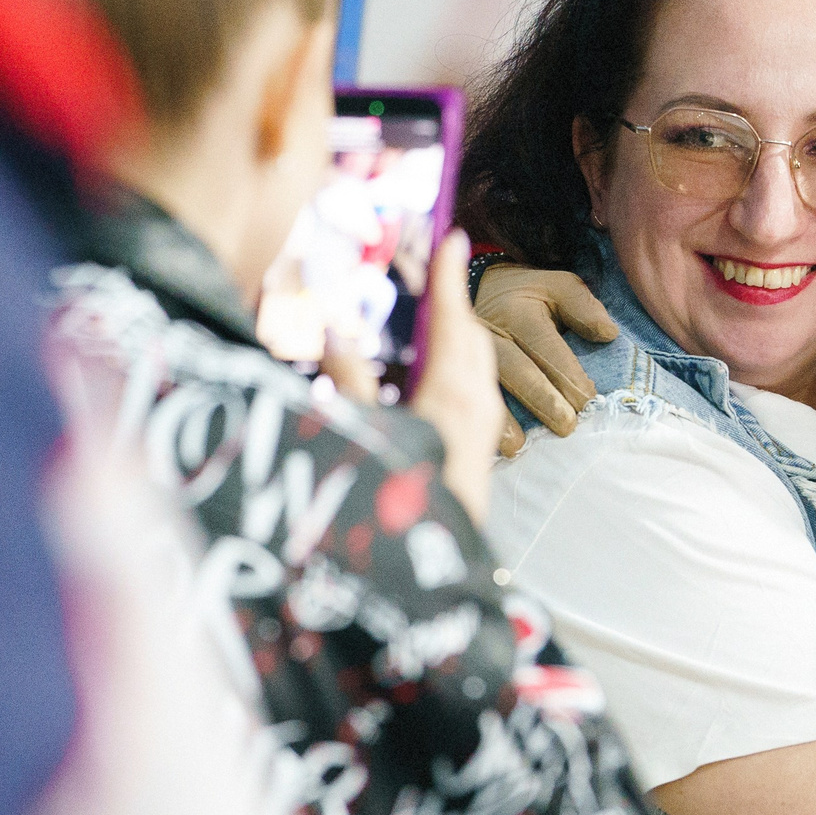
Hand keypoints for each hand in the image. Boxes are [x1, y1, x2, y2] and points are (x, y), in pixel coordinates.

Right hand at [327, 230, 500, 525]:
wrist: (428, 578)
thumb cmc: (388, 505)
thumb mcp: (358, 434)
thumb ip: (345, 379)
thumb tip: (332, 327)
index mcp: (450, 394)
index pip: (452, 320)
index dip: (447, 277)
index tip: (450, 236)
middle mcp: (476, 408)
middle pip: (470, 339)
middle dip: (451, 302)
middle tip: (432, 270)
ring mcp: (483, 434)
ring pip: (477, 368)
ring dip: (455, 336)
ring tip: (430, 315)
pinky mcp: (479, 456)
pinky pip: (475, 394)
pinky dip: (457, 369)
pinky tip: (434, 373)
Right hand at [472, 262, 616, 452]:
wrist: (481, 291)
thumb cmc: (529, 296)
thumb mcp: (559, 288)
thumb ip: (584, 307)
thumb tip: (608, 334)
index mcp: (519, 311)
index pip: (546, 346)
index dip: (567, 374)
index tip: (587, 400)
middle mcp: (490, 333)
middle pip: (516, 369)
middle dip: (541, 399)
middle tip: (566, 425)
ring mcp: (469, 356)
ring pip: (486, 387)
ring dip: (502, 418)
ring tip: (519, 445)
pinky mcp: (457, 373)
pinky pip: (467, 400)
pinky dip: (481, 424)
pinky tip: (493, 446)